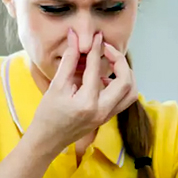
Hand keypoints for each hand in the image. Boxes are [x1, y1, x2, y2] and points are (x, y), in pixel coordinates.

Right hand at [28, 29, 137, 154]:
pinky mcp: (107, 118)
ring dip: (124, 74)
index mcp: (87, 103)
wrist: (47, 141)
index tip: (97, 37)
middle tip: (106, 49)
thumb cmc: (47, 115)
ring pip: (130, 92)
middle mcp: (102, 111)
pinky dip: (120, 85)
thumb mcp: (56, 86)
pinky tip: (104, 78)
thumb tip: (75, 38)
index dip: (97, 49)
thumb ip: (69, 61)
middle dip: (119, 60)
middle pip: (125, 81)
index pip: (97, 70)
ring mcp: (107, 116)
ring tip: (109, 63)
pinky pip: (124, 99)